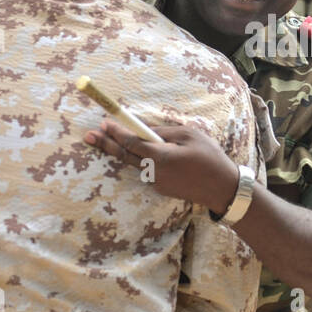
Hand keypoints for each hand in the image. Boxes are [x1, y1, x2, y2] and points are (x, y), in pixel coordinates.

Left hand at [84, 118, 239, 213]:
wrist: (223, 189)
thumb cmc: (210, 158)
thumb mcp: (190, 135)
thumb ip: (164, 132)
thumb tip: (144, 129)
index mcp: (160, 157)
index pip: (131, 143)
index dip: (116, 132)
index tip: (103, 123)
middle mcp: (153, 172)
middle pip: (124, 156)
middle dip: (105, 144)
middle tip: (88, 135)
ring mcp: (156, 182)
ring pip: (135, 163)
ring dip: (122, 151)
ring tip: (106, 139)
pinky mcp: (162, 188)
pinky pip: (147, 170)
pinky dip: (140, 159)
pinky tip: (143, 151)